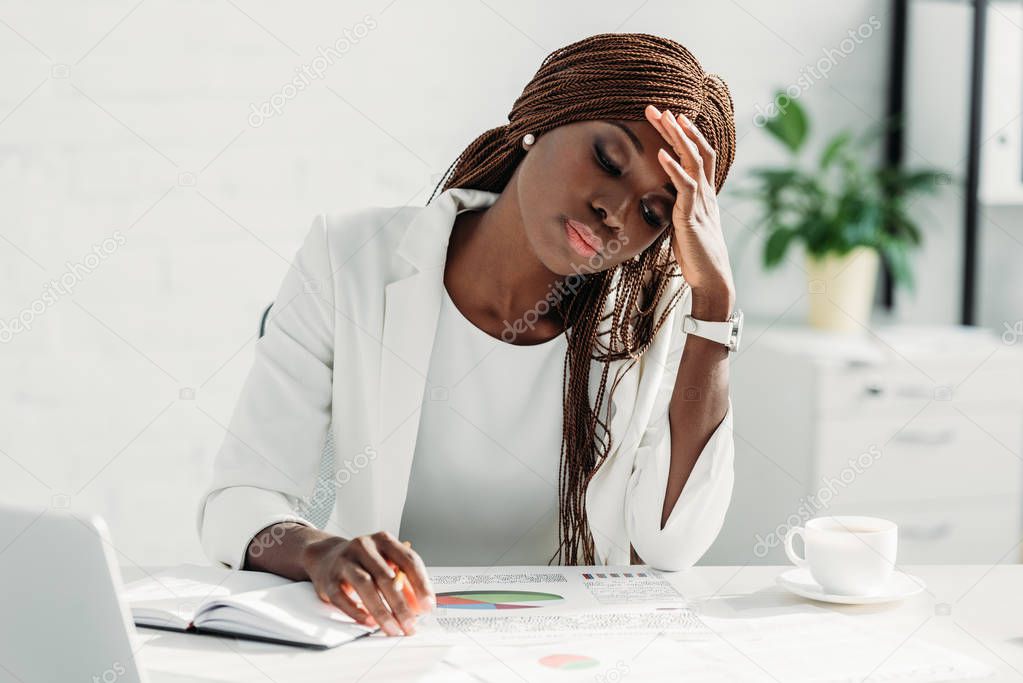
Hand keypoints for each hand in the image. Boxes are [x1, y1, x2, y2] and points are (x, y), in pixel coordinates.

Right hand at [301, 530, 434, 636]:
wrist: (325, 557)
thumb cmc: (363, 562)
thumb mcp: (386, 564)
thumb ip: (404, 584)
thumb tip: (419, 607)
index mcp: (384, 540)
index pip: (408, 560)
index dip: (421, 584)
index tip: (428, 605)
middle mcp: (364, 546)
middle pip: (387, 576)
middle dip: (401, 605)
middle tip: (410, 624)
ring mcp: (344, 561)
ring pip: (366, 586)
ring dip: (382, 611)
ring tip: (393, 628)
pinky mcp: (328, 579)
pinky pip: (342, 597)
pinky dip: (357, 611)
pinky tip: (369, 622)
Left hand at [644, 104, 734, 318]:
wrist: (711, 279)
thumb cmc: (696, 255)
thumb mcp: (684, 224)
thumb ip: (677, 207)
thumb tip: (662, 199)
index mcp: (705, 194)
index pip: (700, 154)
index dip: (687, 134)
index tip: (670, 116)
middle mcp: (706, 193)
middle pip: (696, 150)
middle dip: (677, 127)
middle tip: (658, 107)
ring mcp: (701, 203)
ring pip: (694, 161)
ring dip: (678, 138)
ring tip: (664, 118)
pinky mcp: (692, 216)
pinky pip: (685, 187)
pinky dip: (673, 168)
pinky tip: (661, 154)